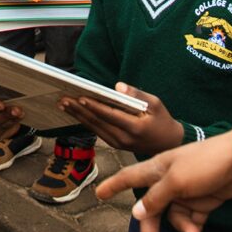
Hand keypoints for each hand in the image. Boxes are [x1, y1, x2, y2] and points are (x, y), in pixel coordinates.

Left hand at [60, 83, 180, 153]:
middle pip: (97, 122)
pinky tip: (74, 113)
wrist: (167, 144)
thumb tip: (118, 86)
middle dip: (79, 110)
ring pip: (94, 128)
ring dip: (77, 116)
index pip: (110, 115)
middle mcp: (124, 138)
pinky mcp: (115, 144)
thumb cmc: (162, 120)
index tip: (80, 97)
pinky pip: (97, 131)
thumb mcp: (156, 104)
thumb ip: (137, 94)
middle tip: (63, 99)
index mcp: (135, 128)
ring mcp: (118, 144)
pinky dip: (84, 121)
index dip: (94, 106)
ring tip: (63, 104)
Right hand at [96, 129, 231, 231]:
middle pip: (152, 210)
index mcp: (157, 169)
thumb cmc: (206, 163)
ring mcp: (187, 192)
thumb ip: (155, 198)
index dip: (114, 185)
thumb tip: (137, 214)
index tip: (98, 193)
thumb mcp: (176, 181)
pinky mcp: (204, 200)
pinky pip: (192, 221)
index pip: (130, 177)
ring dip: (181, 231)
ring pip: (174, 218)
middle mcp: (168, 181)